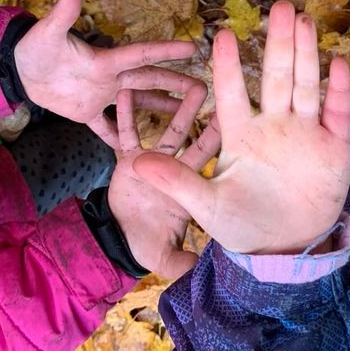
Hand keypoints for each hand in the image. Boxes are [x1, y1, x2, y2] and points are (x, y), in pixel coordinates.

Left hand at [13, 0, 198, 144]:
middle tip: (203, 88)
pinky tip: (138, 150)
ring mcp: (100, 96)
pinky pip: (107, 127)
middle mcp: (109, 77)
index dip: (166, 51)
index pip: (141, 55)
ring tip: (185, 116)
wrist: (18, 69)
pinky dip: (120, 137)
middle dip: (176, 83)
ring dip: (160, 109)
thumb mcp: (48, 32)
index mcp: (105, 60)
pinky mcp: (86, 112)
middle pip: (149, 80)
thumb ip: (64, 13)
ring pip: (137, 104)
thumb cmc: (34, 47)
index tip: (192, 47)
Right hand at [108, 82, 220, 276]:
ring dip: (162, 103)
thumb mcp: (166, 255)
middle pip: (187, 133)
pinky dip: (124, 115)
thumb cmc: (149, 241)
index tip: (230, 111)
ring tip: (166, 78)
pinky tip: (124, 93)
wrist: (119, 238)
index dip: (216, 135)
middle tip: (205, 82)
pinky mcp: (126, 158)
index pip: (207, 155)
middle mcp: (173, 166)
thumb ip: (181, 262)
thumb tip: (200, 272)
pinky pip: (124, 133)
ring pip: (160, 127)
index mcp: (188, 184)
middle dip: (194, 109)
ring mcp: (149, 159)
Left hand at [134, 1, 349, 255]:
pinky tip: (339, 63)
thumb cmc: (241, 224)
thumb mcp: (206, 206)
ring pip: (306, 85)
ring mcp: (305, 133)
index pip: (232, 93)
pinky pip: (337, 112)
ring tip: (304, 20)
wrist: (284, 250)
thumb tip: (134, 164)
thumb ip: (176, 181)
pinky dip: (339, 89)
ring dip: (307, 53)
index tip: (223, 35)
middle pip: (276, 76)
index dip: (228, 66)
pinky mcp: (333, 147)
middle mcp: (273, 125)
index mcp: (241, 135)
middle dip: (279, 42)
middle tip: (280, 6)